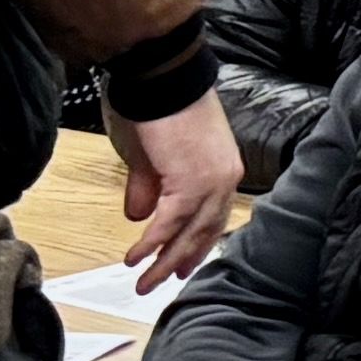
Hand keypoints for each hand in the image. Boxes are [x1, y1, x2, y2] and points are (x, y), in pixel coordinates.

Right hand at [111, 95, 241, 285]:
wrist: (162, 78)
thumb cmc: (158, 106)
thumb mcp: (152, 155)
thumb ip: (149, 187)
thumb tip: (137, 215)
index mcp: (223, 168)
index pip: (213, 215)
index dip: (197, 242)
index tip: (183, 263)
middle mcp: (224, 178)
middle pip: (204, 230)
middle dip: (181, 259)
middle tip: (164, 281)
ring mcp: (211, 181)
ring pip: (188, 233)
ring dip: (163, 260)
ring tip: (143, 282)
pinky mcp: (190, 181)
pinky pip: (169, 223)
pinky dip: (151, 243)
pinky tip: (135, 258)